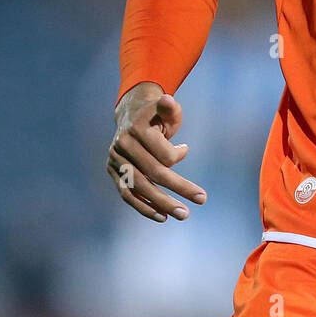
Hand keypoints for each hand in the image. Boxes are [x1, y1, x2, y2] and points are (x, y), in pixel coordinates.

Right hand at [107, 82, 207, 221]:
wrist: (129, 115)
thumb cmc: (156, 114)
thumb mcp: (166, 107)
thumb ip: (169, 107)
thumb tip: (168, 100)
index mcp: (136, 127)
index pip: (162, 153)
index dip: (177, 155)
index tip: (184, 149)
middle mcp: (122, 145)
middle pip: (153, 173)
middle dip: (179, 187)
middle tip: (202, 199)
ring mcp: (115, 160)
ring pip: (139, 187)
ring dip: (162, 204)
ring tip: (183, 214)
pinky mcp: (113, 172)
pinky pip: (127, 194)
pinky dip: (143, 207)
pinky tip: (162, 216)